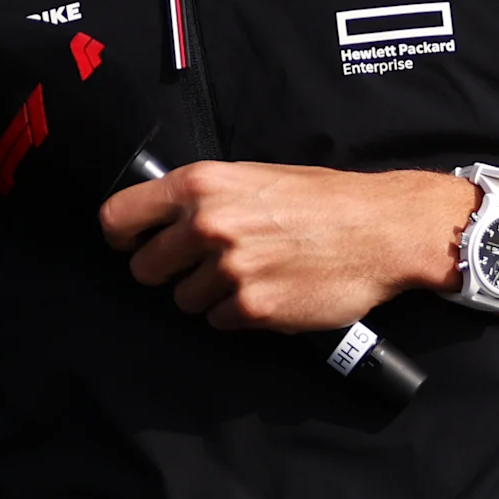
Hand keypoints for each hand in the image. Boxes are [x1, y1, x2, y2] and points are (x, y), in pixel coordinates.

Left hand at [100, 162, 468, 330]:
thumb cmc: (320, 199)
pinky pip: (218, 321)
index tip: (129, 244)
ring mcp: (229, 270)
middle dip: (167, 271)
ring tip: (246, 274)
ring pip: (182, 300)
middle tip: (199, 265)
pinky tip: (266, 291)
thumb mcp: (250, 177)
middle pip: (145, 268)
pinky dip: (237, 313)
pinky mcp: (252, 308)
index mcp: (200, 185)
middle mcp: (207, 225)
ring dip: (206, 294)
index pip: (119, 217)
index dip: (120, 236)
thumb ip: (202, 196)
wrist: (380, 229)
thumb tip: (162, 217)